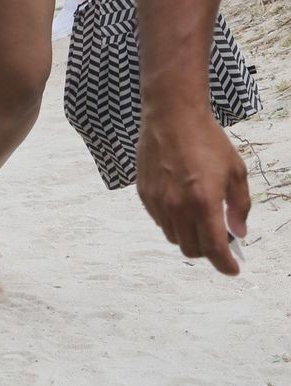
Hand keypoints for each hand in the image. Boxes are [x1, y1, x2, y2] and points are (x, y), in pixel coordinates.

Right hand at [136, 111, 248, 274]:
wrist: (172, 116)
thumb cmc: (207, 140)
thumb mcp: (236, 171)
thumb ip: (240, 206)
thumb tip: (239, 231)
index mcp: (204, 202)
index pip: (214, 248)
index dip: (225, 264)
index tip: (232, 269)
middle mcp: (178, 206)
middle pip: (191, 248)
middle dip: (208, 250)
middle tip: (219, 238)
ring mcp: (158, 201)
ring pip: (174, 237)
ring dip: (189, 236)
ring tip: (199, 219)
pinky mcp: (144, 194)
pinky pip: (160, 221)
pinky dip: (173, 222)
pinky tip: (182, 204)